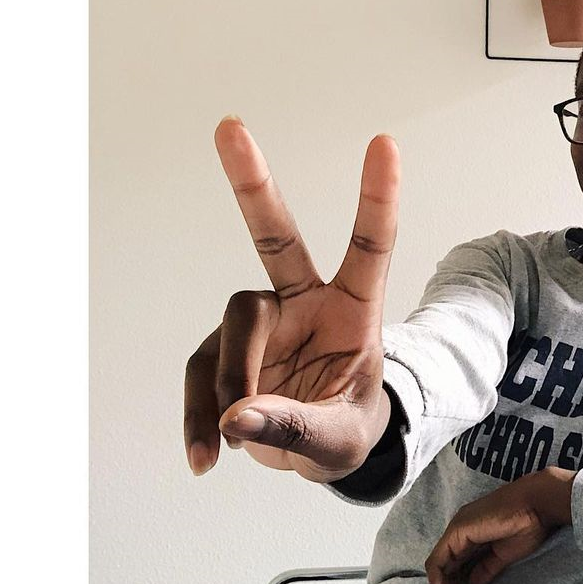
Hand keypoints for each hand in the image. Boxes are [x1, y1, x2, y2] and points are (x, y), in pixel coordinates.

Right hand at [183, 116, 399, 482]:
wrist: (320, 448)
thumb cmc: (348, 427)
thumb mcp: (343, 440)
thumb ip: (299, 428)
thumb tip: (237, 418)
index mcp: (354, 309)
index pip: (370, 246)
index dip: (377, 197)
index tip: (384, 143)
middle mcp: (305, 301)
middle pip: (275, 237)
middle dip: (253, 184)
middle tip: (230, 127)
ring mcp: (263, 323)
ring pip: (234, 327)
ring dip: (230, 382)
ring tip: (236, 436)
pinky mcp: (226, 350)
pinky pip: (201, 375)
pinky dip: (198, 417)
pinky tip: (205, 457)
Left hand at [424, 467, 575, 583]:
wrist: (537, 504)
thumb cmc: (527, 525)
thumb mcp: (503, 555)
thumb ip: (485, 570)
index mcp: (470, 534)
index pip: (453, 566)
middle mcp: (459, 532)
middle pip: (443, 570)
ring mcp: (456, 531)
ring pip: (438, 568)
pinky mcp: (456, 533)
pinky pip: (438, 563)